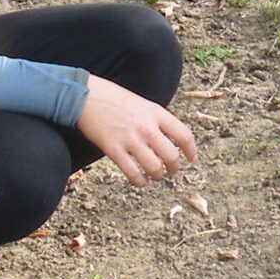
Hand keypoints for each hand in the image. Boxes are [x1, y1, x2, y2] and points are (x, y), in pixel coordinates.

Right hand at [75, 75, 197, 188]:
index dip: (191, 150)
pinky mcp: (114, 150)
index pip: (183, 135)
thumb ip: (157, 120)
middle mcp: (147, 128)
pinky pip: (132, 173)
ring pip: (154, 168)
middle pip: (171, 156)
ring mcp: (131, 140)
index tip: (191, 159)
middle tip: (172, 171)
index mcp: (157, 113)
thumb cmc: (115, 98)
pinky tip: (141, 182)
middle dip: (174, 167)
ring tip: (156, 175)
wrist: (88, 96)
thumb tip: (169, 139)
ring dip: (157, 175)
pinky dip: (140, 181)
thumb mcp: (144, 103)